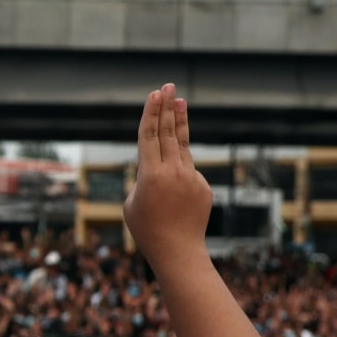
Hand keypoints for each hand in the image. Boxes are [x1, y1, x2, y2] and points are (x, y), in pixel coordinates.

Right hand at [123, 85, 211, 267]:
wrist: (177, 251)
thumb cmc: (147, 229)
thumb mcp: (132, 202)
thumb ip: (144, 177)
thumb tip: (158, 166)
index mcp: (150, 175)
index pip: (149, 136)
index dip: (151, 113)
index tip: (154, 94)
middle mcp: (173, 172)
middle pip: (167, 132)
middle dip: (167, 107)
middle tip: (168, 85)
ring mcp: (191, 178)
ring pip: (183, 145)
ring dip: (180, 122)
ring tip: (180, 100)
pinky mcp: (203, 186)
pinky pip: (189, 172)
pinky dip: (181, 172)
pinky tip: (175, 191)